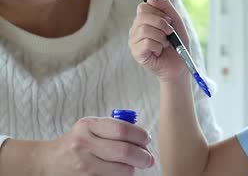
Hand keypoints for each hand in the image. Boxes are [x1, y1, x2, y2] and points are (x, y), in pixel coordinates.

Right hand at [37, 117, 153, 175]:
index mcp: (89, 126)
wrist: (48, 161)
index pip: (122, 129)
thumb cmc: (77, 142)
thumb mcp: (91, 127)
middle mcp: (84, 144)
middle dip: (143, 156)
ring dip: (133, 169)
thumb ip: (114, 128)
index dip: (140, 135)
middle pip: (124, 151)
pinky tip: (121, 171)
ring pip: (121, 170)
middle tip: (149, 159)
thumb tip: (144, 140)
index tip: (146, 140)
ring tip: (134, 166)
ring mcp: (83, 165)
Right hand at [129, 0, 189, 82]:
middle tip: (169, 32)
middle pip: (142, 16)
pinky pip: (146, 42)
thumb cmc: (178, 44)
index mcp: (144, 21)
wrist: (181, 64)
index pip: (143, 7)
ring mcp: (134, 42)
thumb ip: (166, 7)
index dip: (158, 12)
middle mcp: (136, 30)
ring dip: (161, 36)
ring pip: (144, 29)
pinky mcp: (137, 53)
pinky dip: (158, 46)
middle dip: (161, 23)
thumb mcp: (176, 21)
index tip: (168, 20)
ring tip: (165, 43)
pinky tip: (160, 51)